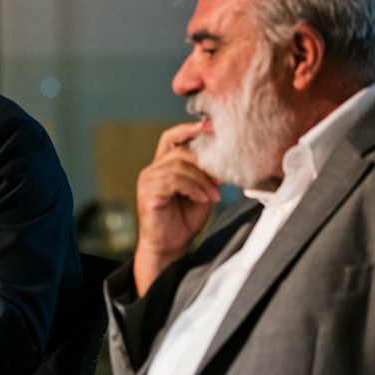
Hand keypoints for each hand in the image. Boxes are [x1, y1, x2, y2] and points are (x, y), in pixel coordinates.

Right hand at [133, 122, 220, 294]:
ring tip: (213, 195)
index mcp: (163, 167)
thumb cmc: (183, 221)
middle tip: (222, 177)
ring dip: (202, 179)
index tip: (210, 126)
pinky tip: (204, 198)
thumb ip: (208, 176)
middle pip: (180, 151)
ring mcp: (148, 180)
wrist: (169, 248)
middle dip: (205, 162)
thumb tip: (227, 160)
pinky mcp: (148, 192)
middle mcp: (153, 170)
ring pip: (179, 165)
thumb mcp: (202, 193)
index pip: (172, 138)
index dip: (188, 129)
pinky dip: (194, 187)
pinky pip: (174, 180)